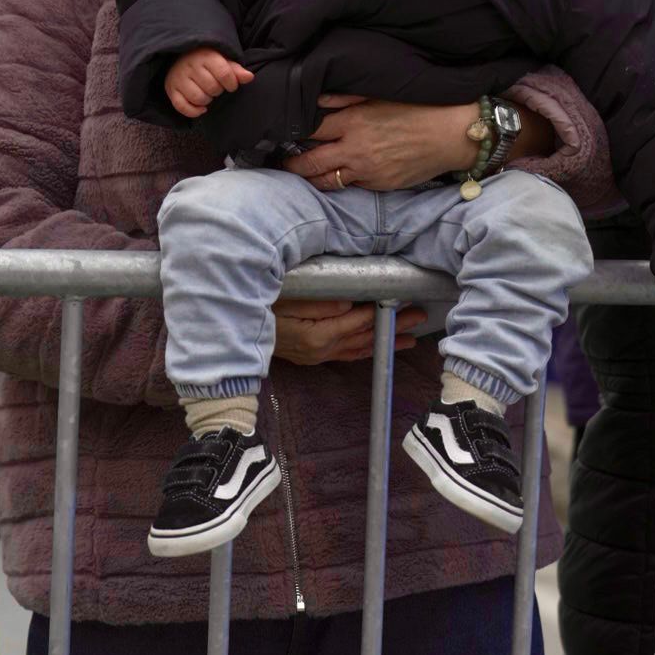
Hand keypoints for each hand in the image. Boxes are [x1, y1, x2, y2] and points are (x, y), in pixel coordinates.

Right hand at [165, 46, 253, 117]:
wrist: (180, 56)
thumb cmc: (206, 60)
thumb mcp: (223, 60)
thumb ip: (236, 69)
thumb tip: (249, 77)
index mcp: (205, 56)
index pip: (224, 73)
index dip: (231, 83)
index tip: (231, 84)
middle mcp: (190, 66)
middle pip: (212, 88)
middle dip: (218, 90)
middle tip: (216, 86)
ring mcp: (178, 78)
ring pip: (198, 98)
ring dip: (207, 100)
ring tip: (208, 93)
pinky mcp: (171, 89)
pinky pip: (182, 106)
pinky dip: (193, 111)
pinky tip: (201, 108)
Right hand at [272, 297, 426, 363]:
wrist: (234, 332)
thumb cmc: (259, 307)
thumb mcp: (284, 298)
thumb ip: (317, 303)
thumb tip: (348, 304)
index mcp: (317, 334)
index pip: (358, 321)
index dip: (383, 312)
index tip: (404, 302)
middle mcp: (321, 349)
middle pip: (365, 336)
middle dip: (394, 327)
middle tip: (420, 316)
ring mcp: (317, 356)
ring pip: (359, 349)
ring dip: (386, 342)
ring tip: (411, 339)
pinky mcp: (312, 356)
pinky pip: (346, 354)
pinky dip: (366, 350)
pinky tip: (377, 347)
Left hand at [282, 95, 478, 191]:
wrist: (452, 134)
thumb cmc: (419, 108)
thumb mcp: (381, 95)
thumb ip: (345, 99)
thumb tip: (318, 100)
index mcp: (353, 121)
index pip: (310, 129)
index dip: (293, 131)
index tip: (283, 132)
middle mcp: (355, 148)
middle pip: (309, 162)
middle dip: (291, 164)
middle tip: (282, 162)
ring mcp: (366, 171)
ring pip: (326, 181)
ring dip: (310, 178)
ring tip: (300, 175)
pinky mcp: (379, 184)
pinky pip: (350, 186)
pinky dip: (339, 182)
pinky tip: (332, 178)